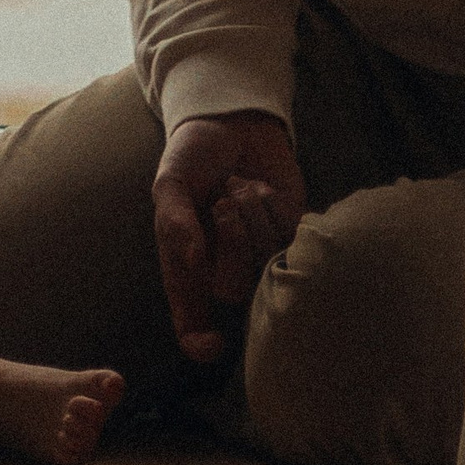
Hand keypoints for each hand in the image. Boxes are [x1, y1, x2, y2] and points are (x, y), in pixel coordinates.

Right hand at [152, 110, 304, 362]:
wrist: (233, 120)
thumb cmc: (194, 156)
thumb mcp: (171, 182)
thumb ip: (175, 222)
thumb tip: (193, 260)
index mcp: (190, 270)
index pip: (194, 328)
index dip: (202, 343)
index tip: (212, 342)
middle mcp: (227, 271)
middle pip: (238, 290)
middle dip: (232, 239)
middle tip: (223, 201)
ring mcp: (261, 255)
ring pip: (267, 262)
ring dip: (253, 214)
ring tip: (241, 186)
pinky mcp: (292, 236)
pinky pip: (293, 238)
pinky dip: (277, 206)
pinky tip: (264, 188)